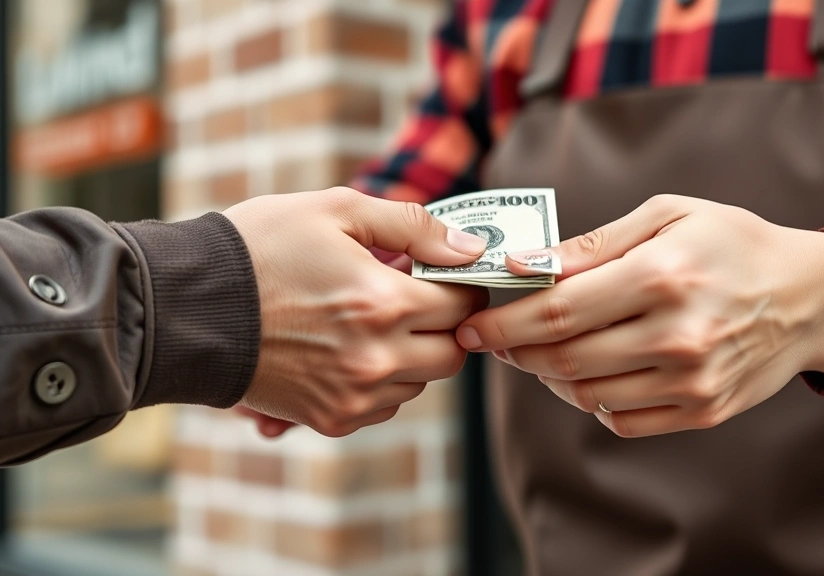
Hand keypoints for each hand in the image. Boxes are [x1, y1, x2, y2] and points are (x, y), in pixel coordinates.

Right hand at [224, 187, 488, 437]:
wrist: (185, 306)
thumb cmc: (259, 248)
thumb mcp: (336, 210)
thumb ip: (413, 227)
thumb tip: (471, 248)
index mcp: (383, 302)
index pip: (462, 304)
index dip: (461, 285)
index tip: (444, 276)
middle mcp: (376, 357)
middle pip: (452, 354)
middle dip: (444, 324)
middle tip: (417, 300)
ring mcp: (353, 395)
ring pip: (420, 383)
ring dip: (413, 354)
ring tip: (375, 321)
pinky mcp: (330, 419)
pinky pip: (385, 407)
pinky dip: (382, 382)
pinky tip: (352, 350)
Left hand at [456, 195, 823, 436]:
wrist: (811, 296)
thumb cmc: (732, 243)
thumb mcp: (667, 216)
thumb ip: (593, 245)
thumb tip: (525, 267)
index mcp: (661, 276)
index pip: (558, 312)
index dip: (505, 324)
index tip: (472, 327)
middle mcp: (676, 334)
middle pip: (564, 358)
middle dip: (516, 351)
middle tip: (497, 339)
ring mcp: (691, 380)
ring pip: (586, 395)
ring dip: (549, 377)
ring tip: (543, 352)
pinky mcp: (703, 411)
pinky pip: (622, 420)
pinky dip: (592, 401)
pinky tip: (592, 373)